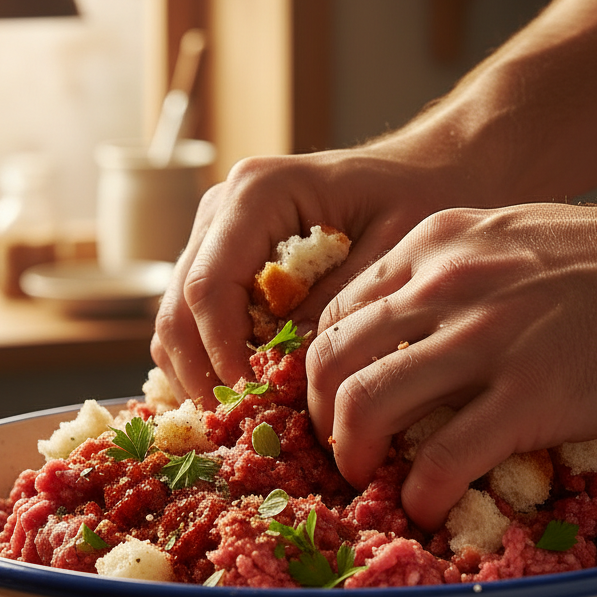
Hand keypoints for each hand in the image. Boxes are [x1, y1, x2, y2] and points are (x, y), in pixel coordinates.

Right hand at [151, 135, 482, 403]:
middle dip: (202, 373)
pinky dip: (209, 361)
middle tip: (240, 425)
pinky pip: (193, 321)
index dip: (222, 352)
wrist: (420, 171)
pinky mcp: (221, 262)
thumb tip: (290, 365)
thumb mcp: (393, 251)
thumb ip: (340, 304)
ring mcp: (214, 236)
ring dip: (199, 373)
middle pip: (179, 307)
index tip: (252, 400)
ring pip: (176, 319)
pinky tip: (246, 393)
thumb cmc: (414, 199)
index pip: (210, 286)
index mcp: (258, 193)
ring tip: (243, 417)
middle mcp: (222, 210)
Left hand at [305, 195, 596, 530]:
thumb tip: (411, 332)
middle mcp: (442, 286)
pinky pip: (443, 456)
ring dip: (352, 455)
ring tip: (365, 478)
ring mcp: (483, 339)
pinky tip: (427, 505)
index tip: (331, 400)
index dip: (319, 368)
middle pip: (332, 359)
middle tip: (337, 446)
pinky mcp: (529, 395)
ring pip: (367, 404)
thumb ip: (447, 275)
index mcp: (431, 246)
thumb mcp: (501, 237)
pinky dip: (421, 492)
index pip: (337, 312)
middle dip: (318, 415)